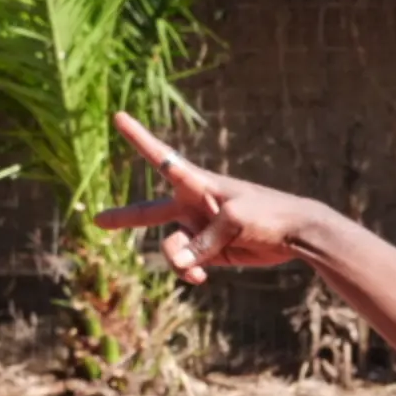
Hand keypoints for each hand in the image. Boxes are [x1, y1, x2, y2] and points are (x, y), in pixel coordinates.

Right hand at [97, 113, 322, 283]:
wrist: (297, 234)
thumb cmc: (269, 214)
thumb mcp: (236, 221)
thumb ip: (204, 242)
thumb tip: (179, 264)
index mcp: (198, 184)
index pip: (162, 159)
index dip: (139, 139)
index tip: (119, 117)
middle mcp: (193, 205)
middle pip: (149, 212)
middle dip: (124, 218)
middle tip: (98, 220)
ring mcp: (200, 228)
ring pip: (170, 246)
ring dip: (178, 260)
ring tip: (196, 272)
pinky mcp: (210, 251)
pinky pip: (186, 263)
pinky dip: (189, 271)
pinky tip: (199, 278)